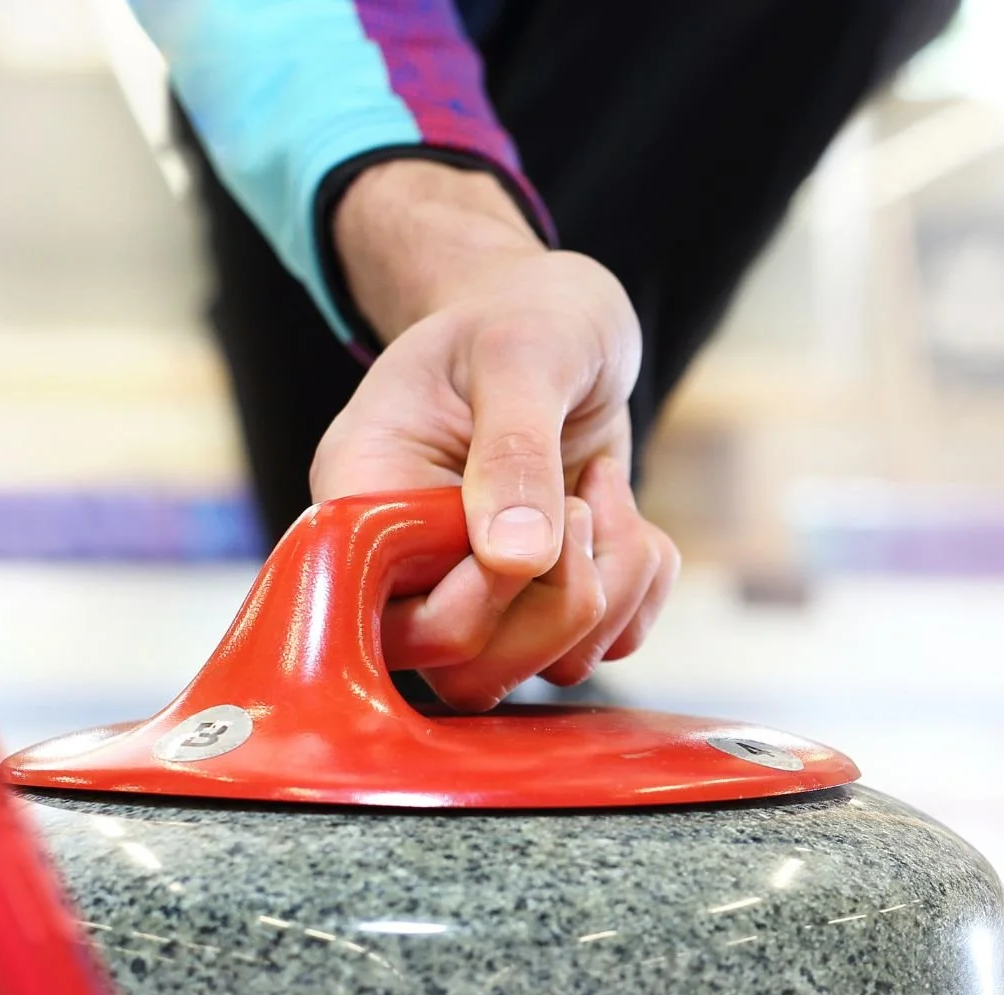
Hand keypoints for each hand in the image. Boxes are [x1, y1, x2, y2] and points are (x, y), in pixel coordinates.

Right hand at [311, 161, 678, 710]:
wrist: (557, 316)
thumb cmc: (523, 315)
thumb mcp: (523, 352)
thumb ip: (515, 449)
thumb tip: (515, 559)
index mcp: (364, 501)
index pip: (394, 619)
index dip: (481, 592)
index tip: (544, 507)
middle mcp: (405, 567)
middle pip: (468, 671)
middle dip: (560, 598)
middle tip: (580, 501)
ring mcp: (475, 596)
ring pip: (545, 668)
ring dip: (611, 582)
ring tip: (599, 487)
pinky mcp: (543, 605)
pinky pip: (607, 647)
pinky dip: (640, 583)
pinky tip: (618, 508)